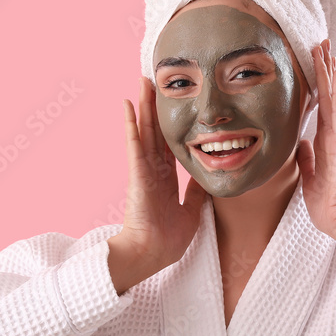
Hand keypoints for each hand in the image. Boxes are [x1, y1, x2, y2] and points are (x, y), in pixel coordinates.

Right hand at [111, 77, 206, 277]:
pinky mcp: (137, 173)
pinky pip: (134, 144)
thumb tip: (206, 179)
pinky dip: (131, 124)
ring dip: (144, 105)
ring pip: (144, 130)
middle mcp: (153, 170)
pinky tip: (128, 104)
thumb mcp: (192, 212)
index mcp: (165, 179)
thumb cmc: (168, 240)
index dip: (172, 125)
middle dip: (156, 106)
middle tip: (158, 82)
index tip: (175, 106)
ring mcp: (143, 170)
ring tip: (143, 81)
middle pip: (155, 131)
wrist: (153, 254)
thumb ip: (196, 193)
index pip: (169, 144)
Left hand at [296, 39, 335, 238]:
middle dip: (324, 69)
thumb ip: (306, 156)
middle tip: (322, 44)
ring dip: (329, 74)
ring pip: (333, 98)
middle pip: (328, 95)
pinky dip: (334, 93)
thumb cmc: (326, 202)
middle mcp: (333, 135)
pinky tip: (333, 75)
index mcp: (324, 141)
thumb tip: (301, 142)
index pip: (320, 106)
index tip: (316, 63)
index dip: (317, 85)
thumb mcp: (309, 175)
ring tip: (326, 50)